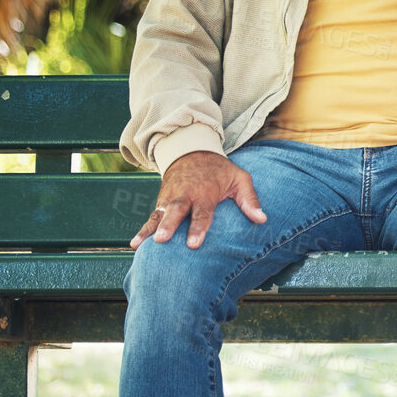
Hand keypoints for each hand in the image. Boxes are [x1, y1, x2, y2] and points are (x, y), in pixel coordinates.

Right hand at [131, 150, 266, 249]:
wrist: (192, 152)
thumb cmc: (220, 171)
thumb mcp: (240, 178)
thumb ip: (249, 199)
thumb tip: (262, 219)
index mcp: (205, 192)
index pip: (202, 212)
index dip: (198, 228)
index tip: (194, 244)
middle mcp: (184, 195)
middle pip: (175, 212)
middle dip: (168, 226)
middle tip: (162, 240)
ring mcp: (169, 199)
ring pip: (159, 215)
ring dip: (150, 229)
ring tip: (140, 245)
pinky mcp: (161, 203)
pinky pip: (151, 217)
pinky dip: (142, 230)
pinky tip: (134, 244)